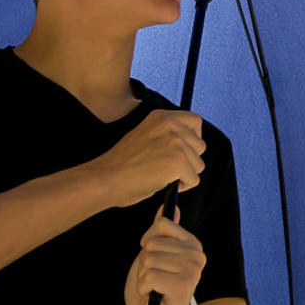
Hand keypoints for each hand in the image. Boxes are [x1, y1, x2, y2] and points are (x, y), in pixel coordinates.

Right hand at [91, 109, 205, 207]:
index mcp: (161, 116)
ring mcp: (175, 142)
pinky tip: (163, 185)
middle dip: (189, 161)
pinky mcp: (177, 162)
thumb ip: (166, 135)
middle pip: (200, 146)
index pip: (196, 121)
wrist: (104, 178)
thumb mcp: (146, 136)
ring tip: (162, 177)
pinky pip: (194, 179)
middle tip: (168, 170)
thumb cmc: (121, 165)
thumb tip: (190, 145)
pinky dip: (182, 187)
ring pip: (198, 164)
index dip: (193, 139)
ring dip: (185, 174)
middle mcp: (170, 125)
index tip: (182, 152)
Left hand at [124, 202, 206, 304]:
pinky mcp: (183, 285)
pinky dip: (143, 287)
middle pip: (152, 242)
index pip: (162, 224)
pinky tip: (152, 295)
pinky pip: (149, 275)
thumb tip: (171, 207)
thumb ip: (164, 232)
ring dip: (143, 276)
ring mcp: (193, 270)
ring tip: (154, 288)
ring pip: (149, 259)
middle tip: (153, 279)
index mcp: (193, 245)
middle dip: (144, 262)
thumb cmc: (154, 291)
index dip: (148, 241)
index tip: (153, 258)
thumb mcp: (155, 255)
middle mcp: (198, 256)